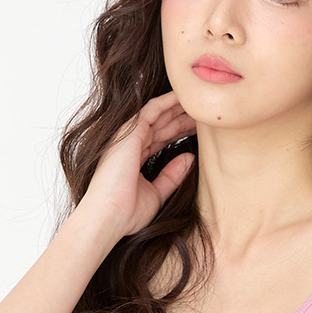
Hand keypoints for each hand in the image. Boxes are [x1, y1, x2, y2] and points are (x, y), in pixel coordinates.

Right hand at [78, 90, 197, 237]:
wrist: (109, 216)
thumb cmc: (126, 212)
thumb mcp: (156, 194)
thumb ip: (172, 176)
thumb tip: (189, 158)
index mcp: (134, 159)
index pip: (160, 139)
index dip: (179, 132)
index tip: (198, 130)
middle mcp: (130, 145)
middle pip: (161, 125)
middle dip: (181, 118)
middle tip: (202, 113)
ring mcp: (128, 137)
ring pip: (158, 115)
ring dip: (177, 107)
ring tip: (197, 101)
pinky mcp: (129, 132)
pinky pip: (152, 109)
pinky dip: (168, 101)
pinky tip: (183, 96)